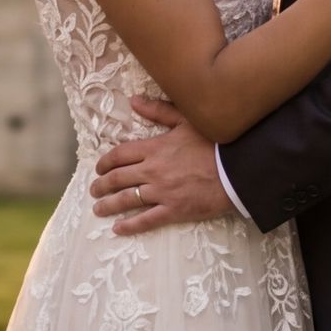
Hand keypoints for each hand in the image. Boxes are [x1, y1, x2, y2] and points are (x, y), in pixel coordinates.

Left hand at [89, 97, 233, 235]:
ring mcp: (162, 192)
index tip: (99, 168)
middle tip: (94, 190)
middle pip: (118, 178)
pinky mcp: (174, 210)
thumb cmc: (214, 142)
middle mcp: (153, 170)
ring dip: (109, 205)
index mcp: (154, 148)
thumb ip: (158, 111)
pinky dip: (130, 225)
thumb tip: (134, 101)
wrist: (236, 168)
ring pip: (127, 200)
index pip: (120, 155)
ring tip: (99, 209)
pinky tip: (118, 229)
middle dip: (102, 185)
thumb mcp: (186, 120)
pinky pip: (146, 220)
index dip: (105, 162)